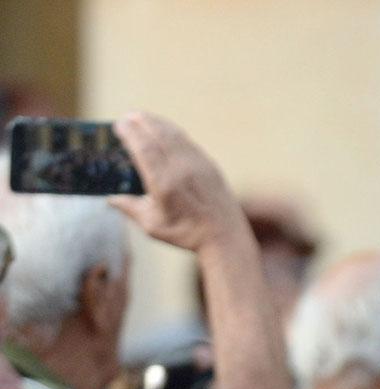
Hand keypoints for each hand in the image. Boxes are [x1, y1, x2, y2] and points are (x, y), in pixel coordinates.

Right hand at [106, 113, 246, 255]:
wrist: (226, 238)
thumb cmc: (187, 234)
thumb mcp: (152, 226)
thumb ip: (130, 208)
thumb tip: (110, 199)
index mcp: (165, 184)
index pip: (144, 148)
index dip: (130, 132)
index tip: (119, 125)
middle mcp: (182, 170)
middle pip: (158, 135)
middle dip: (141, 122)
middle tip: (127, 116)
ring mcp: (199, 166)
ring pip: (175, 135)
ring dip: (157, 123)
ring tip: (142, 117)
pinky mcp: (211, 166)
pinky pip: (188, 141)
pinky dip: (173, 131)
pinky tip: (165, 130)